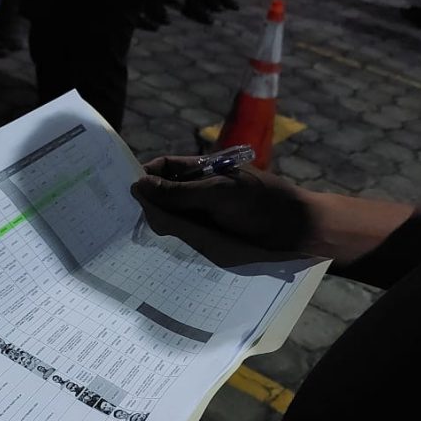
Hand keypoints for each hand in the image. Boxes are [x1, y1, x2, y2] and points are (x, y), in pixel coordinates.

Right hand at [130, 156, 314, 267]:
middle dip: (148, 206)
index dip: (145, 176)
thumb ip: (178, 192)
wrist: (299, 232)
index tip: (123, 193)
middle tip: (122, 223)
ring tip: (135, 241)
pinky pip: (187, 238)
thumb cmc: (261, 204)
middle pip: (165, 195)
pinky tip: (160, 253)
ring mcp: (207, 216)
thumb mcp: (217, 195)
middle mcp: (202, 192)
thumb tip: (138, 184)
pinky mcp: (213, 240)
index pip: (165, 168)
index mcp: (203, 171)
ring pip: (174, 219)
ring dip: (159, 227)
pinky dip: (173, 243)